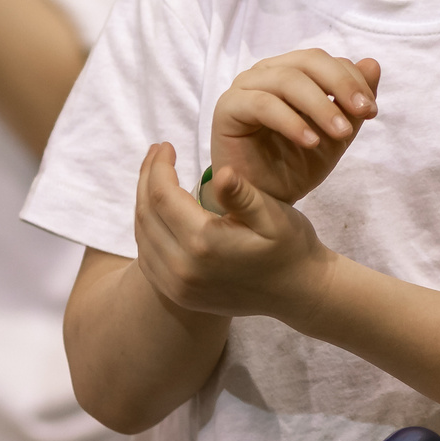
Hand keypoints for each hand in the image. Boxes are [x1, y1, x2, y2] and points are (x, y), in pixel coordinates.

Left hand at [132, 141, 332, 320]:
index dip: (158, 166)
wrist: (297, 292)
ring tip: (155, 177)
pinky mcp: (178, 295)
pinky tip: (159, 211)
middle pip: (146, 214)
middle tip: (156, 153)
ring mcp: (177, 286)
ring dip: (144, 202)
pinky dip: (147, 229)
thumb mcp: (273, 215)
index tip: (166, 145)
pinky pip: (148, 258)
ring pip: (142, 236)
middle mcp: (183, 269)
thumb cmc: (290, 247)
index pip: (162, 195)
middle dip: (146, 178)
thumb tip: (221, 173)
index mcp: (204, 243)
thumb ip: (243, 195)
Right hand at [210, 50, 380, 205]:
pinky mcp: (228, 107)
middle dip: (341, 85)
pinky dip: (291, 121)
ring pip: (287, 80)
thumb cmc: (294, 165)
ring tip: (341, 133)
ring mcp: (245, 87)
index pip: (325, 61)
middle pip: (308, 61)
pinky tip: (311, 141)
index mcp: (291, 72)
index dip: (352, 79)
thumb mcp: (335, 136)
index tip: (372, 110)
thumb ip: (352, 103)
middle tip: (363, 112)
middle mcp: (267, 73)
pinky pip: (262, 104)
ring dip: (320, 106)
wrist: (264, 201)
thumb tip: (373, 64)